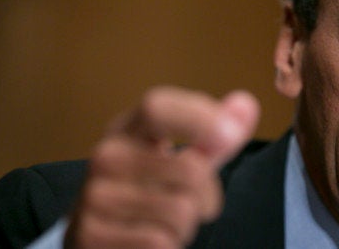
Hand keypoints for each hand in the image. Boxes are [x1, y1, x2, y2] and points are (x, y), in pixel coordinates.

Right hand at [64, 86, 259, 247]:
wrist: (101, 235)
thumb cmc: (149, 189)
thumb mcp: (180, 157)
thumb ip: (214, 136)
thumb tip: (246, 104)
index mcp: (128, 128)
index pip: (158, 107)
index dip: (200, 117)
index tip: (232, 134)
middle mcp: (106, 155)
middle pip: (190, 169)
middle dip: (208, 195)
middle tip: (193, 202)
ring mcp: (94, 195)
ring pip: (181, 211)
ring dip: (187, 225)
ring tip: (165, 221)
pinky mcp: (92, 235)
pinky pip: (161, 242)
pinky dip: (169, 246)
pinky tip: (150, 239)